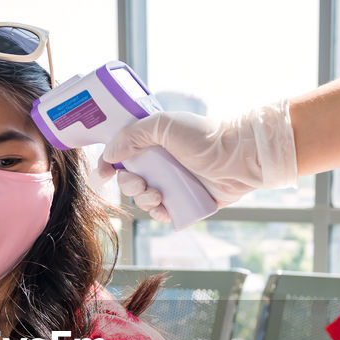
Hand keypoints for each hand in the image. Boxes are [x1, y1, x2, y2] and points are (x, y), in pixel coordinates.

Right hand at [98, 99, 296, 220]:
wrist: (236, 158)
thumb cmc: (203, 137)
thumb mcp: (162, 125)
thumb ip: (131, 135)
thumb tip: (109, 154)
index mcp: (153, 142)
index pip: (122, 153)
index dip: (109, 163)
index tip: (103, 174)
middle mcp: (161, 163)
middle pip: (129, 179)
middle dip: (129, 184)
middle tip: (141, 183)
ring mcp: (172, 184)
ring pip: (143, 199)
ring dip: (143, 200)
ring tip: (158, 195)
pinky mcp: (184, 202)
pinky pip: (162, 214)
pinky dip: (158, 213)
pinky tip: (163, 208)